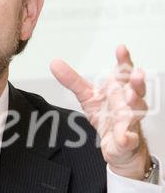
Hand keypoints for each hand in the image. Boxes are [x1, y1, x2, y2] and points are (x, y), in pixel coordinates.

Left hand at [50, 45, 150, 179]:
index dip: (123, 60)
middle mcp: (128, 102)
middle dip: (136, 81)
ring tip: (130, 97)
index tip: (120, 48)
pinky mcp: (128, 139)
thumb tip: (55, 64)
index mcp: (119, 89)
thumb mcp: (86, 95)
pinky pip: (130, 138)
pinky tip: (125, 137)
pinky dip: (127, 137)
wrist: (116, 143)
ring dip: (135, 103)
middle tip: (135, 74)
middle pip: (136, 89)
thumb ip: (72, 80)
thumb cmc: (107, 116)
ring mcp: (130, 120)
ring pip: (137, 110)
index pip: (123, 71)